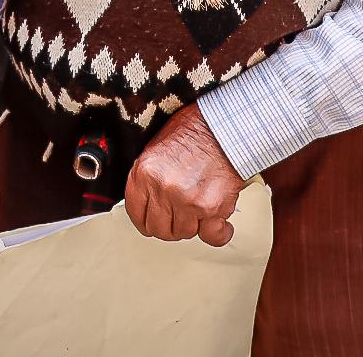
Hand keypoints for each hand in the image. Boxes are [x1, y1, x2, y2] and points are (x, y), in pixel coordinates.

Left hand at [123, 104, 241, 245]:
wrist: (226, 127)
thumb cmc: (194, 132)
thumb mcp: (157, 149)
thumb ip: (149, 179)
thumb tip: (148, 203)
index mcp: (145, 173)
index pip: (136, 214)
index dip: (147, 218)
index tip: (155, 218)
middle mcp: (163, 188)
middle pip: (159, 229)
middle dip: (170, 224)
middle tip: (180, 213)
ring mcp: (187, 200)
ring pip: (185, 233)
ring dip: (194, 225)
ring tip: (200, 206)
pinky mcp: (212, 208)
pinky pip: (212, 236)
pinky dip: (218, 232)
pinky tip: (219, 223)